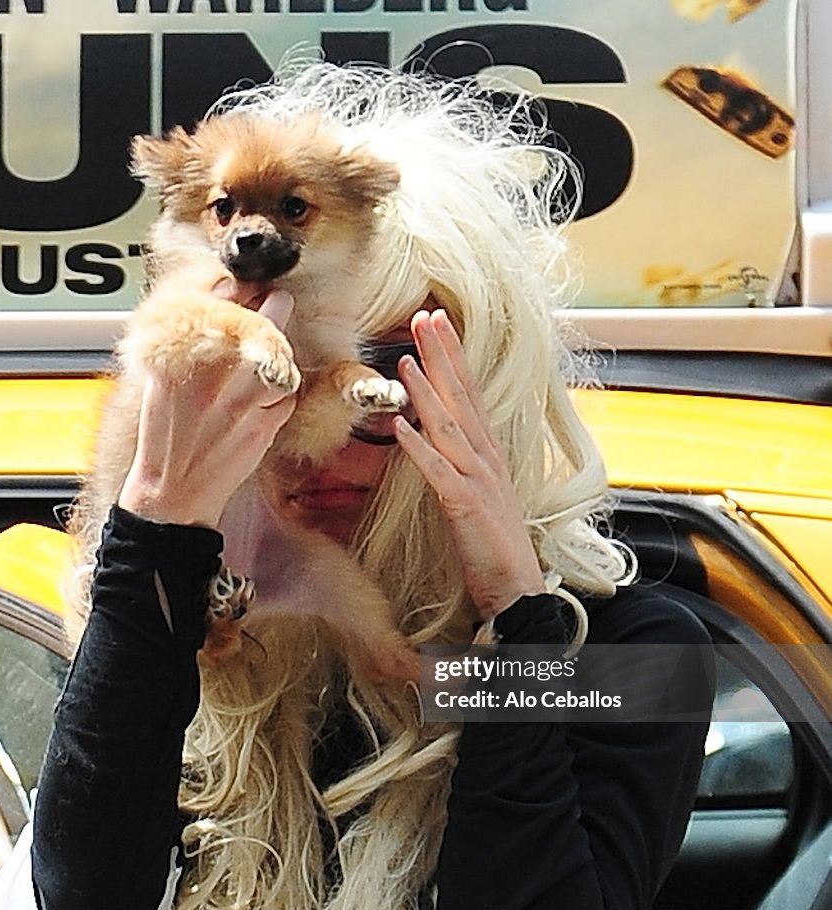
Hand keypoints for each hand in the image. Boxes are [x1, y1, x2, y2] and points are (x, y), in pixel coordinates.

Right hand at [118, 290, 297, 529]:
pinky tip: (263, 400)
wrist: (172, 493)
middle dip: (273, 307)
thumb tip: (222, 297)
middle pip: (264, 318)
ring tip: (266, 359)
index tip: (245, 289)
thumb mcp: (160, 379)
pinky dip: (282, 392)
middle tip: (273, 304)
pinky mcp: (264, 423)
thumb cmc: (166, 436)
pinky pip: (289, 392)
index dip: (241, 290)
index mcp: (176, 357)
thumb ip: (190, 340)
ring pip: (283, 353)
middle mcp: (210, 375)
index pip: (220, 302)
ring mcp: (241, 400)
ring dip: (281, 350)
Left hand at [395, 309, 545, 618]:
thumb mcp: (479, 491)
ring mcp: (478, 479)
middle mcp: (486, 457)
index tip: (436, 323)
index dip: (452, 356)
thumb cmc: (495, 542)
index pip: (469, 393)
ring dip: (426, 391)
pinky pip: (439, 472)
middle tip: (425, 316)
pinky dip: (419, 448)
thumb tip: (437, 434)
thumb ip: (461, 460)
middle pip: (462, 397)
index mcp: (488, 451)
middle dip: (442, 355)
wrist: (517, 586)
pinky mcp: (466, 506)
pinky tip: (400, 426)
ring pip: (449, 426)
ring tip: (404, 359)